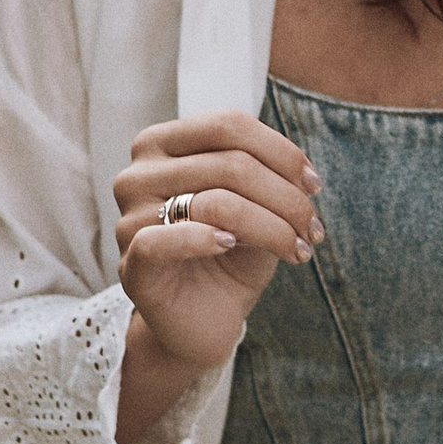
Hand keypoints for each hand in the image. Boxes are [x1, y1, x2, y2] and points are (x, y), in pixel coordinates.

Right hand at [114, 108, 323, 392]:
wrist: (203, 319)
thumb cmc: (229, 254)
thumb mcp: (256, 206)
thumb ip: (268, 178)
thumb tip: (300, 175)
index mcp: (163, 144)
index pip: (228, 125)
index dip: (281, 152)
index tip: (314, 185)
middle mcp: (138, 173)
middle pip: (230, 164)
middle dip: (285, 198)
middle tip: (313, 229)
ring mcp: (128, 218)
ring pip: (213, 203)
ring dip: (270, 226)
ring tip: (297, 248)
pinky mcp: (131, 264)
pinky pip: (164, 240)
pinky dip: (204, 239)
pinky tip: (231, 245)